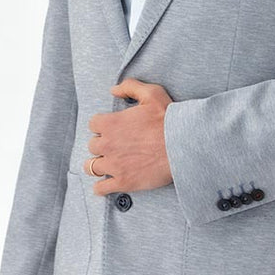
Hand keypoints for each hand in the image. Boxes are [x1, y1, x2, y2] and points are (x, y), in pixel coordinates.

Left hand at [86, 78, 173, 194]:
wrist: (183, 145)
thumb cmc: (168, 119)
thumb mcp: (152, 93)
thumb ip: (130, 87)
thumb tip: (114, 90)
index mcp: (111, 123)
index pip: (93, 124)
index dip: (103, 125)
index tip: (111, 129)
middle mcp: (108, 144)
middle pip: (92, 145)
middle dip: (101, 145)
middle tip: (113, 146)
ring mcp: (114, 165)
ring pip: (91, 167)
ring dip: (97, 165)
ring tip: (105, 165)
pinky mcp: (123, 182)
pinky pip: (100, 188)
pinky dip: (101, 187)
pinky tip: (105, 184)